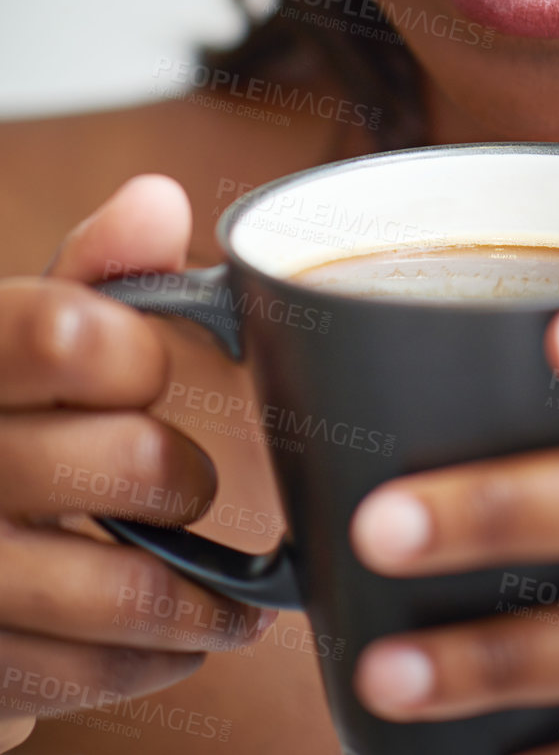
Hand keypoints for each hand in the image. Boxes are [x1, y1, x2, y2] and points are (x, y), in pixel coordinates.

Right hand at [0, 176, 269, 749]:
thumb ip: (92, 268)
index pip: (67, 332)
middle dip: (179, 471)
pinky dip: (160, 655)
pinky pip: (94, 675)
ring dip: (200, 587)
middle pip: (127, 461)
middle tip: (182, 477)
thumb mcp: (18, 335)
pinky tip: (179, 632)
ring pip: (124, 587)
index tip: (142, 368)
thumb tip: (157, 200)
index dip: (134, 351)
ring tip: (222, 580)